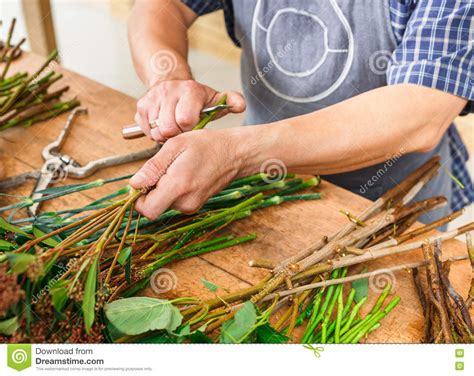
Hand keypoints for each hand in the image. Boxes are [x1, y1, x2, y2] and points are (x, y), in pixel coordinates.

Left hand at [129, 128, 245, 218]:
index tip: (143, 179)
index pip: (147, 210)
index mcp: (179, 186)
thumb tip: (134, 183)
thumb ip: (153, 167)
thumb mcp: (176, 145)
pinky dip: (172, 190)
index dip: (138, 197)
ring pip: (162, 203)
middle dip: (150, 190)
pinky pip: (173, 202)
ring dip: (162, 188)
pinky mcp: (194, 206)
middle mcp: (185, 202)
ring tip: (176, 168)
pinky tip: (182, 174)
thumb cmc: (207, 145)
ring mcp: (191, 206)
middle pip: (153, 206)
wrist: (234, 154)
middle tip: (162, 168)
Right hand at [134, 79, 245, 142]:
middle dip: (176, 134)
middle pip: (168, 129)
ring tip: (173, 127)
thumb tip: (241, 105)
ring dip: (164, 134)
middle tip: (182, 130)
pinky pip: (145, 129)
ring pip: (155, 131)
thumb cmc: (196, 98)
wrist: (171, 81)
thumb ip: (231, 101)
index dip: (189, 128)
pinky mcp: (140, 105)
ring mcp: (152, 97)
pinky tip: (162, 125)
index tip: (192, 125)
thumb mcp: (215, 99)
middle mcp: (169, 90)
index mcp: (190, 90)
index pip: (185, 120)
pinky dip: (154, 132)